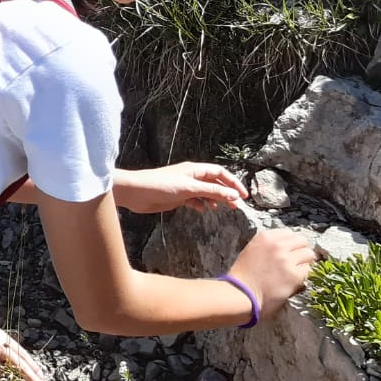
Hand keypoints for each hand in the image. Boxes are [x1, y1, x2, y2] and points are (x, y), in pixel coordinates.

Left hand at [116, 163, 246, 213]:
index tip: (243, 196)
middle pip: (214, 183)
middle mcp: (191, 177)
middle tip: (236, 206)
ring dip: (215, 199)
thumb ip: (212, 191)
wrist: (136, 193)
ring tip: (222, 209)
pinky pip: (194, 200)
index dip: (233, 182)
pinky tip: (203, 210)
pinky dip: (201, 204)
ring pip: (205, 192)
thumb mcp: (189, 188)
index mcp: (194, 170)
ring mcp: (184, 187)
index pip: (219, 173)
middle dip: (226, 193)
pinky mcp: (177, 197)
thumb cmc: (160, 185)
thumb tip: (233, 195)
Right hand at [228, 229, 316, 321]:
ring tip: (298, 271)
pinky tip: (296, 280)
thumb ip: (269, 245)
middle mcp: (277, 245)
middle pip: (302, 241)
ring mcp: (286, 260)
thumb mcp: (253, 250)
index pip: (289, 233)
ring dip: (305, 262)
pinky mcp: (294, 275)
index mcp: (265, 237)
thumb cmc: (244, 275)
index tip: (291, 251)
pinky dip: (305, 275)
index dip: (292, 243)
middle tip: (298, 261)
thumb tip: (288, 247)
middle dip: (301, 250)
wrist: (242, 293)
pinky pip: (308, 270)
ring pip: (309, 254)